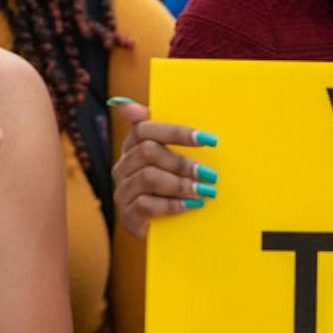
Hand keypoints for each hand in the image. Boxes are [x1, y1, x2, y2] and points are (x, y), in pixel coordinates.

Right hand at [108, 96, 217, 241]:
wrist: (168, 229)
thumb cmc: (172, 186)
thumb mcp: (172, 158)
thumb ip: (163, 132)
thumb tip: (127, 103)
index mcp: (132, 146)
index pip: (145, 129)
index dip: (177, 132)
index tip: (208, 138)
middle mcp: (123, 167)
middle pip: (148, 152)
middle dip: (182, 162)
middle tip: (209, 173)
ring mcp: (122, 192)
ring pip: (148, 177)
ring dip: (181, 184)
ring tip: (205, 191)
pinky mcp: (128, 217)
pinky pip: (147, 205)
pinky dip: (172, 205)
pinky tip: (191, 205)